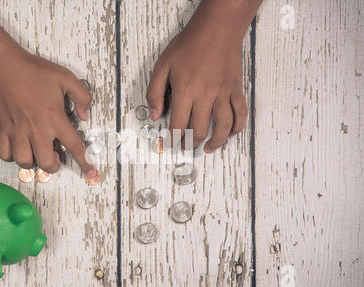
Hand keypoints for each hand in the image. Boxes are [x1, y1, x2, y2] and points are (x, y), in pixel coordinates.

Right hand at [0, 50, 94, 174]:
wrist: (1, 65)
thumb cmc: (33, 71)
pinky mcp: (0, 131)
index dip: (85, 163)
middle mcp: (36, 129)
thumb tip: (85, 116)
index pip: (75, 147)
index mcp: (54, 118)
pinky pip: (5, 155)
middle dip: (54, 165)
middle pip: (48, 163)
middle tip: (54, 156)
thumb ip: (82, 96)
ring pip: (25, 162)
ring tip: (35, 152)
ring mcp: (16, 132)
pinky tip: (18, 148)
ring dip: (33, 162)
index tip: (91, 174)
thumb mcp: (66, 77)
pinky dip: (12, 157)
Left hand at [146, 1, 255, 153]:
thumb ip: (155, 91)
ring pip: (223, 126)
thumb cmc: (188, 45)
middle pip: (200, 129)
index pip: (178, 124)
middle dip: (191, 144)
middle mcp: (205, 95)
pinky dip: (238, 127)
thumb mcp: (163, 64)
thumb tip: (154, 115)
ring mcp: (223, 93)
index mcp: (185, 90)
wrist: (216, 28)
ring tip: (208, 149)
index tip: (170, 145)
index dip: (173, 139)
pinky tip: (231, 134)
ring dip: (216, 142)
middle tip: (186, 148)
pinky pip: (241, 113)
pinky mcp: (236, 89)